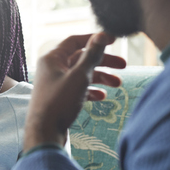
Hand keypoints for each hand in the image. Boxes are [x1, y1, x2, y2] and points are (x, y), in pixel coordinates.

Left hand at [24, 32, 125, 151]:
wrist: (44, 134)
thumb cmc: (59, 102)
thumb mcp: (79, 76)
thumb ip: (91, 55)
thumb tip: (101, 35)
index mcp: (52, 58)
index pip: (75, 41)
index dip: (95, 39)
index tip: (114, 40)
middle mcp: (52, 69)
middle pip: (81, 58)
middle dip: (103, 61)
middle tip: (124, 65)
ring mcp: (55, 84)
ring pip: (81, 75)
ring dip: (100, 77)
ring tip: (118, 84)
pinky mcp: (58, 98)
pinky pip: (77, 89)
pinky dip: (90, 90)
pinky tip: (102, 96)